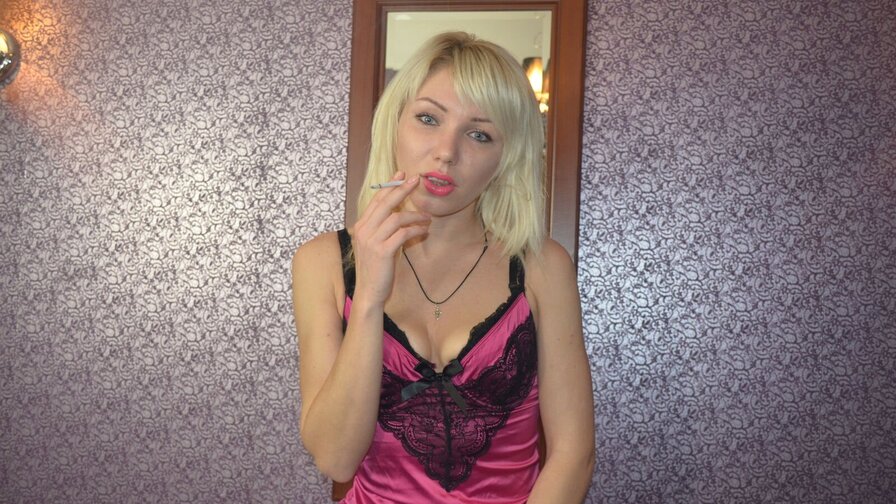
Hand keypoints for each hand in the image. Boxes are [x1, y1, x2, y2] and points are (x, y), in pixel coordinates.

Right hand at [351, 172, 429, 304]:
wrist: (369, 291)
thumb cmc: (374, 268)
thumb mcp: (373, 245)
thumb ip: (381, 229)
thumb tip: (398, 214)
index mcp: (361, 226)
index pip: (376, 200)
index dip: (389, 186)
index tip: (401, 176)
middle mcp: (364, 230)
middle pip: (385, 203)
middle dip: (401, 190)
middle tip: (415, 181)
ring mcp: (372, 240)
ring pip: (396, 218)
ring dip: (415, 215)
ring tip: (427, 217)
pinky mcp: (383, 251)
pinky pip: (403, 233)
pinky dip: (416, 229)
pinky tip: (424, 230)